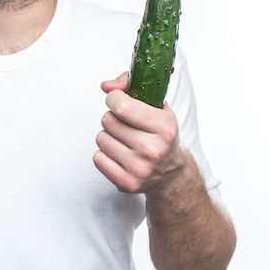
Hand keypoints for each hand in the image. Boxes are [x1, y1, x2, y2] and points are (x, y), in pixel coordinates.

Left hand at [93, 71, 184, 193]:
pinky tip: (120, 154)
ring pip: (101, 138)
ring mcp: (139, 169)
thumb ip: (130, 86)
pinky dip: (105, 154)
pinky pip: (98, 158)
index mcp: (164, 127)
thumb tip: (106, 86)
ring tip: (124, 140)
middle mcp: (153, 150)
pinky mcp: (127, 183)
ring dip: (108, 136)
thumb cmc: (159, 134)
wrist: (171, 173)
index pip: (122, 106)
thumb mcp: (156, 106)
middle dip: (112, 118)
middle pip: (108, 121)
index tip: (117, 100)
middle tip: (126, 124)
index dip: (114, 98)